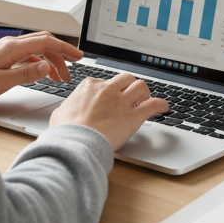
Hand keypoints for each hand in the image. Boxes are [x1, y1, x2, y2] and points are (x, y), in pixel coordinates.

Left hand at [0, 31, 83, 101]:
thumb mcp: (2, 81)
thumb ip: (27, 73)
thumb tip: (47, 66)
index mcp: (12, 48)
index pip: (46, 42)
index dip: (65, 48)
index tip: (78, 56)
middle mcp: (11, 44)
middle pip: (44, 43)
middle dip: (62, 54)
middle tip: (73, 68)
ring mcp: (8, 49)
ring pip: (37, 49)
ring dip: (51, 60)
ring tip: (60, 76)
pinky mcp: (5, 55)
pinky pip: (28, 54)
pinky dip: (40, 62)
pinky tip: (43, 72)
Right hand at [50, 72, 168, 150]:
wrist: (75, 143)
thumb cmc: (66, 131)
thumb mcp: (59, 114)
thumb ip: (67, 108)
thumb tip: (66, 110)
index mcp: (90, 86)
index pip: (105, 81)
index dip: (111, 91)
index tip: (112, 99)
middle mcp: (108, 90)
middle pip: (126, 78)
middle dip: (130, 86)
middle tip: (130, 97)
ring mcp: (122, 101)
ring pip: (141, 86)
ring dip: (144, 93)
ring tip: (144, 101)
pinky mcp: (133, 116)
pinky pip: (153, 104)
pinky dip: (161, 104)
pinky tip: (164, 107)